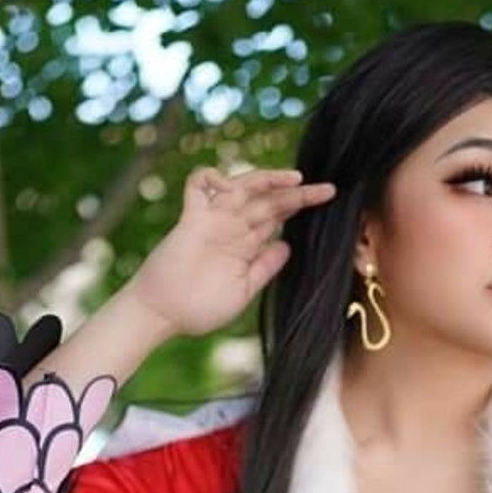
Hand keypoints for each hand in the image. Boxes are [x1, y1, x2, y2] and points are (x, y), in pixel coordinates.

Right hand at [128, 166, 335, 336]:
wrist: (165, 315)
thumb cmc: (200, 309)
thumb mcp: (244, 290)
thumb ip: (265, 268)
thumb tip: (288, 246)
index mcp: (247, 247)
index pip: (278, 220)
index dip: (300, 208)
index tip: (325, 203)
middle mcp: (232, 229)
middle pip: (269, 202)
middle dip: (297, 194)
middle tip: (326, 190)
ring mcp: (213, 221)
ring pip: (242, 188)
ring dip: (268, 179)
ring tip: (295, 178)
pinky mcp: (191, 219)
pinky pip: (198, 186)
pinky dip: (212, 177)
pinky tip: (230, 185)